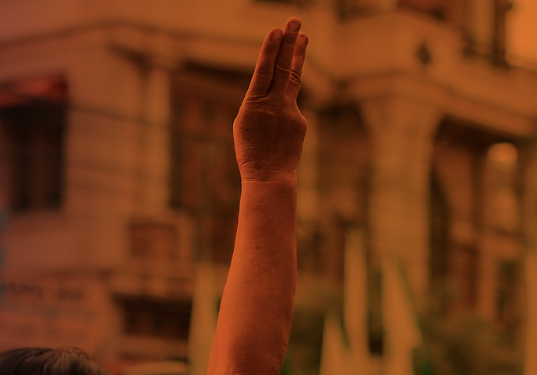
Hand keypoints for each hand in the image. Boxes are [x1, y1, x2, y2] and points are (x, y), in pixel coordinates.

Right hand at [235, 18, 308, 181]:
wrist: (268, 177)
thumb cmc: (251, 152)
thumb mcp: (246, 124)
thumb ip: (260, 101)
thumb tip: (278, 85)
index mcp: (253, 106)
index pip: (264, 71)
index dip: (271, 50)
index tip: (277, 30)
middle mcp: (273, 105)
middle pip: (283, 68)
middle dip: (289, 43)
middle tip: (295, 20)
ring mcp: (289, 112)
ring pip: (293, 79)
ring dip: (298, 55)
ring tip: (304, 36)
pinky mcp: (300, 121)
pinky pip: (293, 109)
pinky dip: (286, 113)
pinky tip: (279, 129)